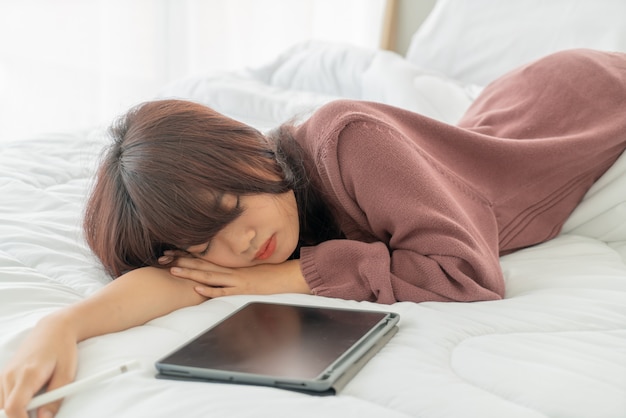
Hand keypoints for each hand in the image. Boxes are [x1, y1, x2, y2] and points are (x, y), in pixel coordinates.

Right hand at [0, 313, 77, 417]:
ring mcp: (3, 376)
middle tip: (37, 415)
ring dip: (14, 413)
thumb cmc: (62, 350)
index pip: (13, 408)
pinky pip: (0, 399)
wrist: (53, 329)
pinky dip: (9, 406)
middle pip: (3, 411)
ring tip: (33, 409)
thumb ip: (55, 399)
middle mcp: (10, 375)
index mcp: (27, 374)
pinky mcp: (2, 377)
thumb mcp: (67, 374)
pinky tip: (25, 403)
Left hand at [161, 254, 310, 297]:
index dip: (187, 256)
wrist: (288, 276)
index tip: (170, 253)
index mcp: (230, 265)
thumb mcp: (249, 270)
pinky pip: (224, 291)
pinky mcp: (243, 289)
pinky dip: (211, 290)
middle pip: (202, 265)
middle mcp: (230, 270)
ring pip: (209, 276)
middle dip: (181, 262)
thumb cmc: (270, 274)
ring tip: (173, 270)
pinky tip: (198, 289)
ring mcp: (236, 279)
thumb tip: (219, 274)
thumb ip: (234, 271)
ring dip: (190, 274)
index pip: (204, 259)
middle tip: (163, 258)